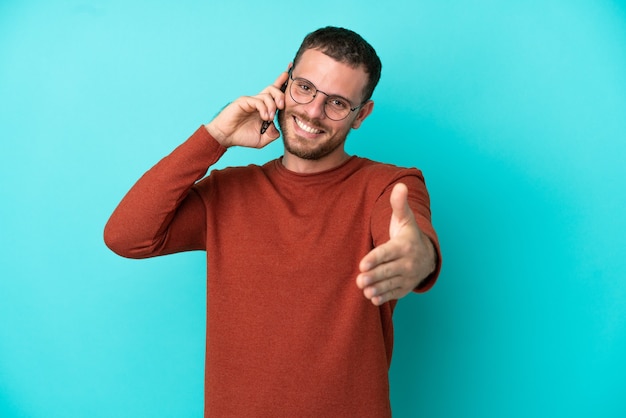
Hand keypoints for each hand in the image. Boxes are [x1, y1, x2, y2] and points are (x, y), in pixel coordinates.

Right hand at [204, 66, 289, 147]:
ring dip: (272, 105)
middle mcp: (258, 102)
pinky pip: (257, 101)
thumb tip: (277, 129)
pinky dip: (264, 108)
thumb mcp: (262, 140)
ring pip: (267, 94)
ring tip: (269, 118)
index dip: (282, 83)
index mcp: (264, 108)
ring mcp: (251, 101)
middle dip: (281, 95)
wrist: (225, 137)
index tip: (289, 72)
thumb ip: (272, 135)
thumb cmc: (241, 137)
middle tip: (281, 107)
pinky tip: (264, 117)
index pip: (275, 93)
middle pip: (273, 89)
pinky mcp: (244, 102)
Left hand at [357, 183, 435, 305]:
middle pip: (388, 270)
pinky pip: (394, 293)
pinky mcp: (405, 288)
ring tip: (364, 290)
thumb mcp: (404, 219)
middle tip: (359, 280)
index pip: (387, 253)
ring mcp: (407, 277)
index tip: (362, 264)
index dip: (375, 259)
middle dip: (374, 276)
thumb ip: (399, 205)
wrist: (427, 256)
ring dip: (377, 288)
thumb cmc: (408, 235)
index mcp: (404, 246)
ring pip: (390, 283)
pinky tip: (373, 298)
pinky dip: (384, 296)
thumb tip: (400, 186)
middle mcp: (407, 263)